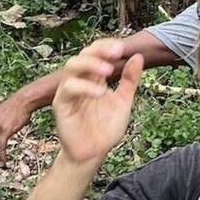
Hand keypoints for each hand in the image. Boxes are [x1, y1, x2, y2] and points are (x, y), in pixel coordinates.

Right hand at [51, 39, 144, 164]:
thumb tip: (138, 56)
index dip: (107, 46)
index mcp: (95, 77)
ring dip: (90, 63)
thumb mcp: (124, 102)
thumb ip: (130, 80)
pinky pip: (68, 88)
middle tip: (117, 52)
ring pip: (71, 66)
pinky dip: (84, 86)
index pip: (97, 52)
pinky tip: (100, 92)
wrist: (94, 153)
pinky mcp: (61, 104)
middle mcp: (80, 80)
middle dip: (99, 50)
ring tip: (109, 70)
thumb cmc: (106, 128)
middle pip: (83, 54)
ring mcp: (69, 91)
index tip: (122, 47)